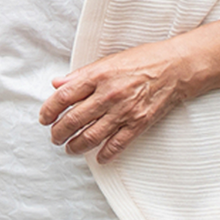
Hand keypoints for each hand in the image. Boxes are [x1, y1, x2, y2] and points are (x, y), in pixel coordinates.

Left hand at [40, 23, 219, 162]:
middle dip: (59, 131)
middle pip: (75, 118)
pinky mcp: (140, 123)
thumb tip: (57, 83)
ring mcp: (124, 111)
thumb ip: (80, 75)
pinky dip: (106, 153)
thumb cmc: (141, 61)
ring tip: (68, 148)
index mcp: (98, 76)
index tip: (43, 118)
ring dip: (77, 145)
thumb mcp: (107, 61)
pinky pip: (119, 143)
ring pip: (93, 134)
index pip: (64, 96)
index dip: (50, 109)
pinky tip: (99, 158)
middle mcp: (108, 95)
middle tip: (54, 137)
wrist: (176, 69)